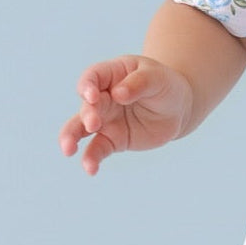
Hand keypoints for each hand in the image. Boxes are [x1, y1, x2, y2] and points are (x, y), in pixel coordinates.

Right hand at [58, 55, 193, 175]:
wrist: (177, 108)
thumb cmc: (164, 85)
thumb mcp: (156, 78)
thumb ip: (138, 83)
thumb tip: (118, 94)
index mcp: (111, 75)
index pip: (92, 77)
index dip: (87, 86)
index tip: (92, 96)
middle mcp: (102, 97)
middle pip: (87, 105)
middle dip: (87, 114)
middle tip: (93, 123)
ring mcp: (105, 120)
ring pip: (80, 129)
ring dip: (72, 137)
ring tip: (68, 150)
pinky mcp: (112, 140)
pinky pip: (97, 149)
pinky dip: (91, 159)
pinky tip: (90, 169)